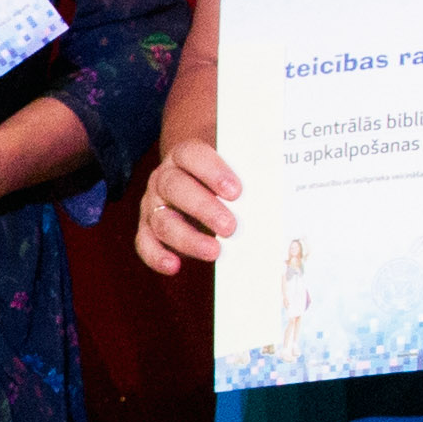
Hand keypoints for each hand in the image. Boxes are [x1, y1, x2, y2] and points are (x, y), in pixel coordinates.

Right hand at [131, 136, 242, 274]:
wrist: (193, 179)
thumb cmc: (220, 177)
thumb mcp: (231, 168)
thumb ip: (247, 176)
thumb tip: (277, 192)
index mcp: (184, 156)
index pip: (192, 155)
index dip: (212, 172)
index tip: (236, 192)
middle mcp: (164, 178)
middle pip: (176, 187)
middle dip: (203, 208)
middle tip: (229, 227)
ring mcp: (153, 204)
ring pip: (162, 220)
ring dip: (187, 238)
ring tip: (214, 251)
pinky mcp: (148, 228)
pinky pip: (146, 243)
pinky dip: (157, 256)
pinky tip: (175, 266)